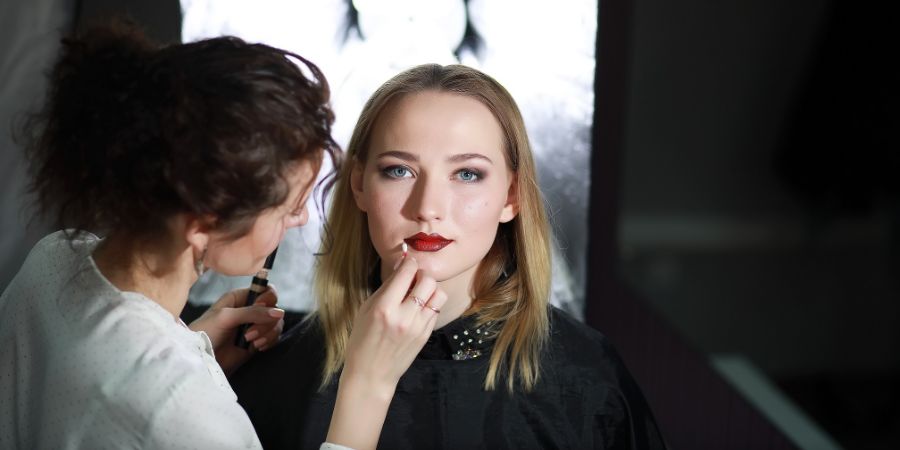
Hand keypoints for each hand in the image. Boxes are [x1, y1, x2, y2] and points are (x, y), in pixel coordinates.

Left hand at [188, 285, 284, 374]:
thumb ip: (253, 312)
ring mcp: (254, 326)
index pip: (266, 291)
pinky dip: (268, 342)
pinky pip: (273, 337)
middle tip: (249, 334)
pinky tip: (256, 347)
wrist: (200, 358)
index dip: (268, 299)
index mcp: (240, 298)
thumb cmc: (205, 332)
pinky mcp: (256, 340)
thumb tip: (279, 312)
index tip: (261, 309)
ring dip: (267, 333)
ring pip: (276, 324)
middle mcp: (249, 310)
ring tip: (252, 342)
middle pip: (274, 309)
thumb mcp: (226, 317)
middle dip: (266, 322)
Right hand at [327, 256, 447, 449]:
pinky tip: (418, 307)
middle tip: (412, 279)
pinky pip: (436, 309)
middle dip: (421, 274)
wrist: (371, 374)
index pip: (407, 272)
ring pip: (438, 294)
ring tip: (418, 293)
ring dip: (430, 289)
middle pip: (427, 280)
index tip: (407, 263)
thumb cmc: (362, 340)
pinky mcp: (426, 335)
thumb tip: (402, 264)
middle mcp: (404, 316)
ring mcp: (418, 326)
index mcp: (385, 307)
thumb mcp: (366, 309)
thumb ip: (387, 287)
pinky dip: (430, 303)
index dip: (409, 263)